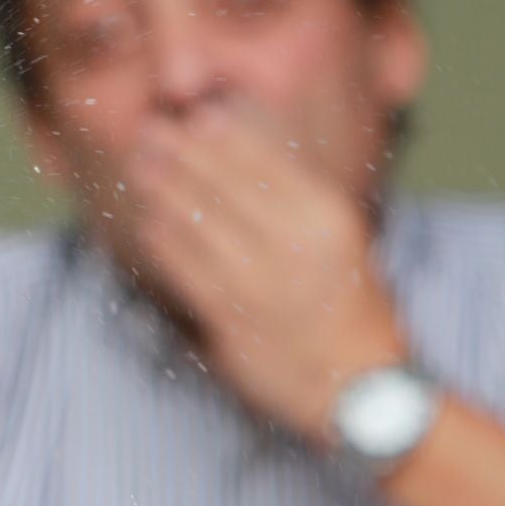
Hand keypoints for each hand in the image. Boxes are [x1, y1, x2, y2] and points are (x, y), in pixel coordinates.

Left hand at [127, 105, 408, 439]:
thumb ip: (299, 205)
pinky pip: (187, 269)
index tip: (196, 115)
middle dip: (182, 152)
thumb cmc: (355, 312)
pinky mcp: (232, 319)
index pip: (265, 162)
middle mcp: (294, 244)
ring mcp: (260, 282)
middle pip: (224, 184)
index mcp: (326, 218)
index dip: (223, 136)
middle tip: (152, 129)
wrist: (363, 390)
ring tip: (141, 166)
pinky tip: (150, 221)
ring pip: (198, 221)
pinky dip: (165, 240)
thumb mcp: (344, 243)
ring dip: (164, 189)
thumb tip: (247, 162)